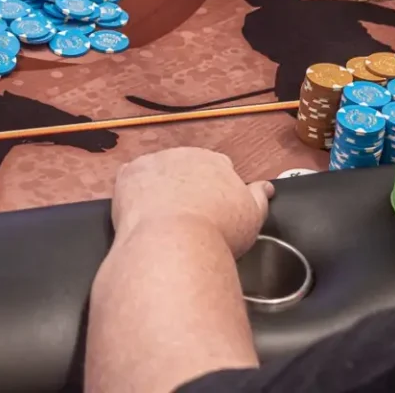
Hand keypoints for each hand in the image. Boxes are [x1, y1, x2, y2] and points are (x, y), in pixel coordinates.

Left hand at [112, 147, 272, 257]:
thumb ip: (259, 197)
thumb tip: (266, 187)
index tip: (214, 207)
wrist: (175, 238)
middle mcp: (183, 155)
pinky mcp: (128, 174)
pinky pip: (131, 177)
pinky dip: (134, 190)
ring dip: (160, 185)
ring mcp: (153, 162)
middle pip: (186, 166)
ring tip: (163, 215)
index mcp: (215, 162)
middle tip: (189, 213)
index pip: (218, 167)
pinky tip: (141, 208)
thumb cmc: (218, 231)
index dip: (216, 188)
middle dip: (187, 184)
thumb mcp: (252, 216)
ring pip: (158, 170)